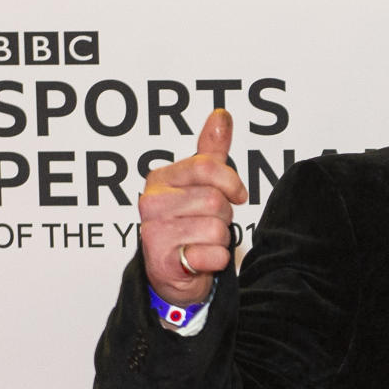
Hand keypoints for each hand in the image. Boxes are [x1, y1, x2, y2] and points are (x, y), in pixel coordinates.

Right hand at [138, 109, 248, 305]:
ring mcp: (154, 232)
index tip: (237, 194)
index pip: (207, 167)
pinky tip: (200, 259)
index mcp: (160, 178)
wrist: (172, 273)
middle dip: (224, 215)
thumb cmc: (187, 223)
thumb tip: (221, 115)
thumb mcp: (199, 183)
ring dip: (220, 239)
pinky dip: (216, 260)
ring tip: (203, 241)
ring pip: (217, 228)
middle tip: (209, 224)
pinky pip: (213, 255)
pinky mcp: (163, 262)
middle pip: (216, 200)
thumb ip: (210, 150)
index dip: (231, 182)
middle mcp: (152, 202)